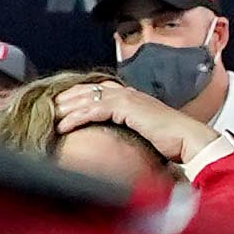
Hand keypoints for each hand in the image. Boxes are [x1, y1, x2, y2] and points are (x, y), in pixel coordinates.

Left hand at [51, 76, 209, 165]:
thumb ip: (131, 131)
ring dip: (64, 108)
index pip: (97, 92)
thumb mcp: (146, 133)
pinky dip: (75, 118)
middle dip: (64, 99)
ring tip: (47, 118)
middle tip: (44, 109)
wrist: (190, 141)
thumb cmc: (174, 142)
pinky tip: (62, 126)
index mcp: (132, 97)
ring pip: (86, 98)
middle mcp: (128, 93)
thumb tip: (119, 142)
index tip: (60, 108)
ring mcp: (127, 98)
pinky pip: (93, 110)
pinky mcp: (126, 108)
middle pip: (87, 90)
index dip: (76, 98)